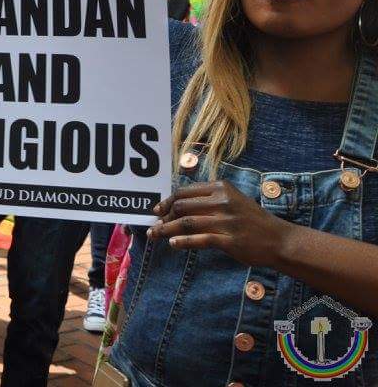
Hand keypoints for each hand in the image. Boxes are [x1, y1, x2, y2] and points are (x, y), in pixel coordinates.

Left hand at [147, 180, 289, 267]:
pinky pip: (199, 239)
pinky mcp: (229, 240)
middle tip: (154, 226)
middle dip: (163, 217)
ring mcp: (225, 221)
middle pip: (182, 206)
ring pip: (186, 223)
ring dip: (166, 230)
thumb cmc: (252, 220)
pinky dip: (182, 242)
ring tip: (155, 235)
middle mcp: (222, 201)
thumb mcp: (232, 200)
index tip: (157, 210)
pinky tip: (173, 244)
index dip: (167, 202)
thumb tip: (176, 207)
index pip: (184, 192)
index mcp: (221, 188)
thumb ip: (208, 200)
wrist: (279, 240)